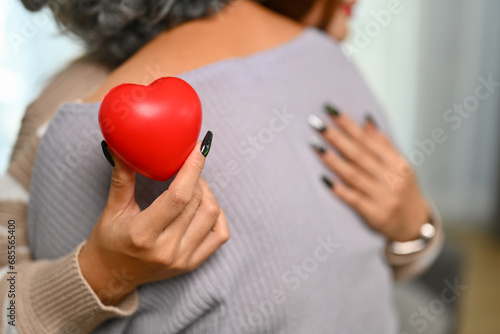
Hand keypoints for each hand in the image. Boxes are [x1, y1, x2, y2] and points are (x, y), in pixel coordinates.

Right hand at [79, 132, 229, 304]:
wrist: (110, 276)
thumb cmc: (108, 241)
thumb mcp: (112, 209)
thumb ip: (122, 177)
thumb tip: (122, 146)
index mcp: (143, 234)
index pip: (178, 196)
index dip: (192, 168)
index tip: (198, 148)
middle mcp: (166, 249)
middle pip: (196, 202)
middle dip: (196, 177)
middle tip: (186, 167)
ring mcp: (182, 259)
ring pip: (211, 215)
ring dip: (206, 193)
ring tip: (193, 185)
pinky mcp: (192, 264)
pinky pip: (220, 234)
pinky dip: (217, 215)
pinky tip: (203, 206)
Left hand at [309, 106, 430, 241]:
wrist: (413, 226)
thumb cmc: (402, 190)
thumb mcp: (400, 166)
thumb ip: (383, 144)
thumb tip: (366, 119)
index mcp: (398, 164)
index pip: (368, 140)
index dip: (348, 124)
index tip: (330, 110)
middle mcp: (392, 179)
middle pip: (359, 155)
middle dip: (336, 137)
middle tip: (317, 124)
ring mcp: (384, 197)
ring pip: (354, 175)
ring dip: (333, 160)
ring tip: (315, 145)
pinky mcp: (374, 214)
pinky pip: (353, 199)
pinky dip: (339, 189)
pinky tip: (323, 179)